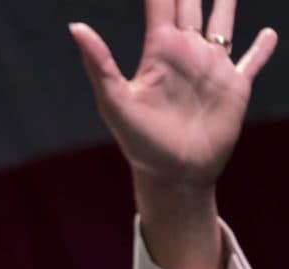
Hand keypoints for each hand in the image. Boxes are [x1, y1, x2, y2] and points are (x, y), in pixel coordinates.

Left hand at [70, 0, 276, 268]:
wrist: (173, 175)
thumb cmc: (140, 143)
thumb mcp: (115, 101)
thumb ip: (98, 63)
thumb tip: (75, 27)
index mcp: (159, 51)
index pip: (160, 4)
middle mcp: (186, 53)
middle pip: (190, 5)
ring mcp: (211, 69)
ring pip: (222, 24)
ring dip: (226, 4)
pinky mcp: (234, 87)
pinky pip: (251, 62)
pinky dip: (260, 49)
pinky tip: (269, 34)